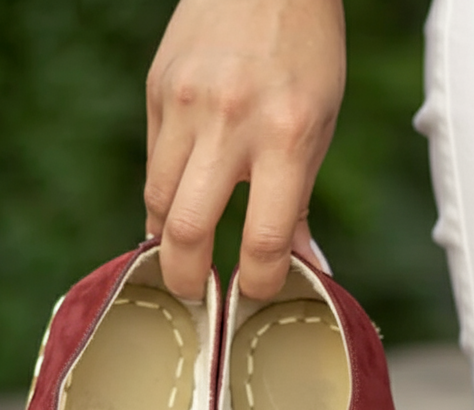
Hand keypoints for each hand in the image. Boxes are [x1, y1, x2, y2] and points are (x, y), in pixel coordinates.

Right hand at [145, 0, 345, 299]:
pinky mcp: (157, 90)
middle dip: (188, 280)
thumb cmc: (305, 49)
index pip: (265, 238)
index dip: (261, 281)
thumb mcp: (320, 124)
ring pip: (159, 201)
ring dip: (168, 240)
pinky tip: (178, 204)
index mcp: (287, 134)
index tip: (258, 292)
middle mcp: (231, 121)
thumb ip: (300, 200)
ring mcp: (186, 103)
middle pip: (189, 229)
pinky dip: (165, 194)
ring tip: (181, 256)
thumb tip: (305, 267)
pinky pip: (154, 163)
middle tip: (195, 295)